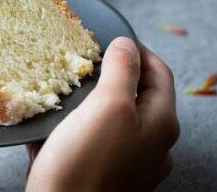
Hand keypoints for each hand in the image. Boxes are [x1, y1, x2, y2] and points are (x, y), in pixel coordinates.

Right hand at [26, 38, 178, 191]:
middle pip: (137, 95)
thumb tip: (128, 43)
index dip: (137, 50)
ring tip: (65, 93)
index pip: (159, 71)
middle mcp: (153, 146)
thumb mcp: (109, 105)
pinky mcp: (105, 178)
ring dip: (91, 101)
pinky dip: (77, 128)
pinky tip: (54, 128)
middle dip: (111, 75)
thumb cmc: (86, 165)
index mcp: (162, 124)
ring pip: (113, 118)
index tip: (110, 38)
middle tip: (84, 63)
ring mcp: (131, 166)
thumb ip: (123, 69)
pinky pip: (94, 142)